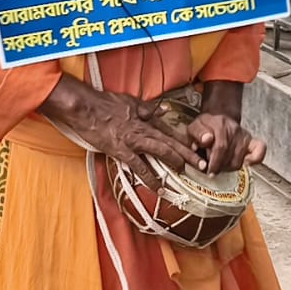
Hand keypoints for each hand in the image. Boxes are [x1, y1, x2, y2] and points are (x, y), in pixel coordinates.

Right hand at [40, 77, 205, 190]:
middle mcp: (144, 129)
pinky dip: (150, 178)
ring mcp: (134, 141)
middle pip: (172, 142)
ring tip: (186, 173)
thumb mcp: (131, 102)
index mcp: (147, 118)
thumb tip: (166, 109)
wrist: (87, 108)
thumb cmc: (106, 103)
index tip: (198, 149)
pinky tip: (158, 188)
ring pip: (161, 151)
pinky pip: (139, 166)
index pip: (171, 130)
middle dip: (189, 154)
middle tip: (203, 165)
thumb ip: (149, 108)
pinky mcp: (122, 151)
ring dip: (175, 162)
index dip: (186, 140)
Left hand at [189, 81, 265, 173]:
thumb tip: (207, 140)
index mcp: (220, 124)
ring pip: (239, 161)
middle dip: (219, 166)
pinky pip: (259, 151)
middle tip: (212, 168)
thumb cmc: (205, 128)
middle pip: (229, 157)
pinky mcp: (252, 141)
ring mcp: (244, 135)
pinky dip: (255, 159)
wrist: (218, 120)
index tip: (209, 171)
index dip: (214, 163)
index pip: (221, 147)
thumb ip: (197, 133)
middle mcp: (234, 129)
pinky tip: (246, 164)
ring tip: (221, 164)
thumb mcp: (194, 127)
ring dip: (229, 167)